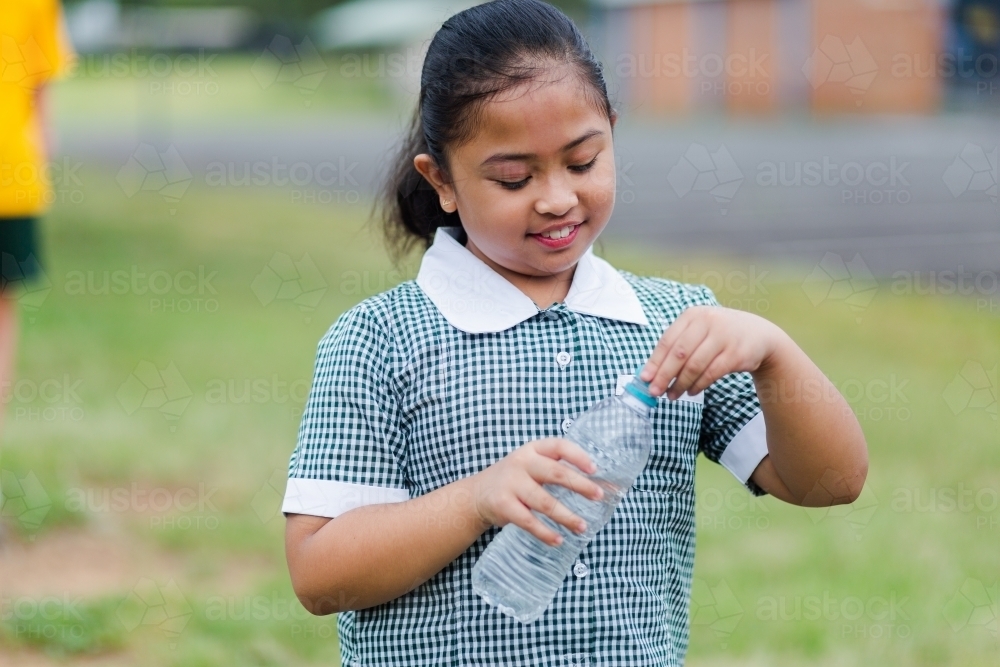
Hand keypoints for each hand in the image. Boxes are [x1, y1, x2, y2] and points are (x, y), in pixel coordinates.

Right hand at [470, 438, 604, 546]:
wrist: (477, 494)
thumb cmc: (516, 480)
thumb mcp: (533, 467)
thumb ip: (560, 472)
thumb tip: (603, 487)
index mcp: (533, 450)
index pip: (559, 446)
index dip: (578, 456)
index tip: (595, 469)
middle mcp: (521, 463)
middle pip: (555, 473)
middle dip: (580, 485)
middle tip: (599, 496)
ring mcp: (511, 483)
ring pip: (544, 502)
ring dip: (566, 516)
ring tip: (582, 527)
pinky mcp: (503, 505)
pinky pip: (528, 521)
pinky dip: (545, 532)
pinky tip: (558, 540)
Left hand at [640, 306, 787, 399]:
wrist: (759, 335)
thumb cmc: (720, 335)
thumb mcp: (699, 331)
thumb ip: (678, 347)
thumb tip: (652, 373)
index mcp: (693, 315)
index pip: (667, 340)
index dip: (655, 361)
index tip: (645, 378)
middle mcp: (707, 322)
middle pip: (679, 353)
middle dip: (664, 375)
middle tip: (654, 392)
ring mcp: (723, 337)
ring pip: (694, 365)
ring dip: (681, 384)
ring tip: (672, 395)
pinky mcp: (736, 353)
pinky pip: (711, 373)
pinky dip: (698, 385)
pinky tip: (691, 392)